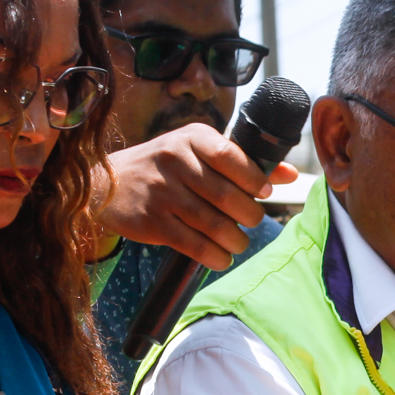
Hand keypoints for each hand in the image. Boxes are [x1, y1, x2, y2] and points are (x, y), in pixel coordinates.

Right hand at [98, 123, 295, 271]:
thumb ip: (245, 162)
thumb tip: (290, 174)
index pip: (232, 156)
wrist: (104, 183)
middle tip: (250, 221)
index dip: (255, 180)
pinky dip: (216, 256)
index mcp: (192, 138)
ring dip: (236, 240)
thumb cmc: (166, 167)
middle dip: (250, 216)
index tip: (263, 193)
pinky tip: (221, 256)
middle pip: (229, 197)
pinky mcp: (152, 221)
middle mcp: (174, 160)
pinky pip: (196, 245)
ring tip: (237, 241)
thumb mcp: (200, 153)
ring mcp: (161, 191)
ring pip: (215, 225)